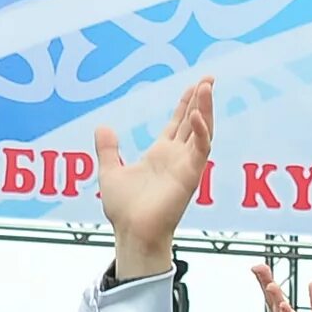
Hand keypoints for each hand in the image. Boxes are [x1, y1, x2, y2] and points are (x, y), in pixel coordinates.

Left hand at [99, 78, 214, 279]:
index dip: (186, 104)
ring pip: (202, 132)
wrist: (132, 233)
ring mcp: (185, 166)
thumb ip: (108, 149)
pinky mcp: (190, 176)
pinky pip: (200, 150)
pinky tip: (197, 116)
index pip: (178, 124)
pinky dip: (201, 132)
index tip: (194, 86)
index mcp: (161, 155)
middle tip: (209, 78)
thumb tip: (102, 126)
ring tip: (207, 87)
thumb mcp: (110, 171)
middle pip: (193, 122)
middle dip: (201, 100)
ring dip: (206, 110)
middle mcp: (177, 158)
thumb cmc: (124, 211)